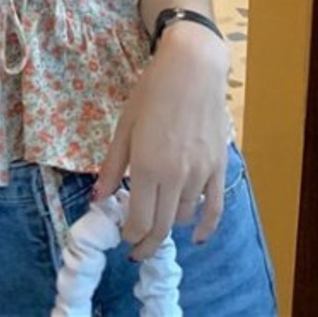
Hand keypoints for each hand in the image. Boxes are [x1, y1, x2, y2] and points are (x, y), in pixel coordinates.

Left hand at [93, 26, 230, 257]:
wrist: (192, 68)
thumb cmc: (152, 92)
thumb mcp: (124, 126)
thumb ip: (113, 166)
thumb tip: (98, 199)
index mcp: (148, 166)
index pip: (139, 221)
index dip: (129, 235)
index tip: (122, 237)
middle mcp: (176, 176)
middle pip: (161, 227)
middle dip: (146, 244)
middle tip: (136, 249)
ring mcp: (200, 173)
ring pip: (184, 216)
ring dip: (169, 225)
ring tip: (157, 221)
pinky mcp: (218, 167)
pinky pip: (214, 208)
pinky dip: (206, 228)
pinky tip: (196, 237)